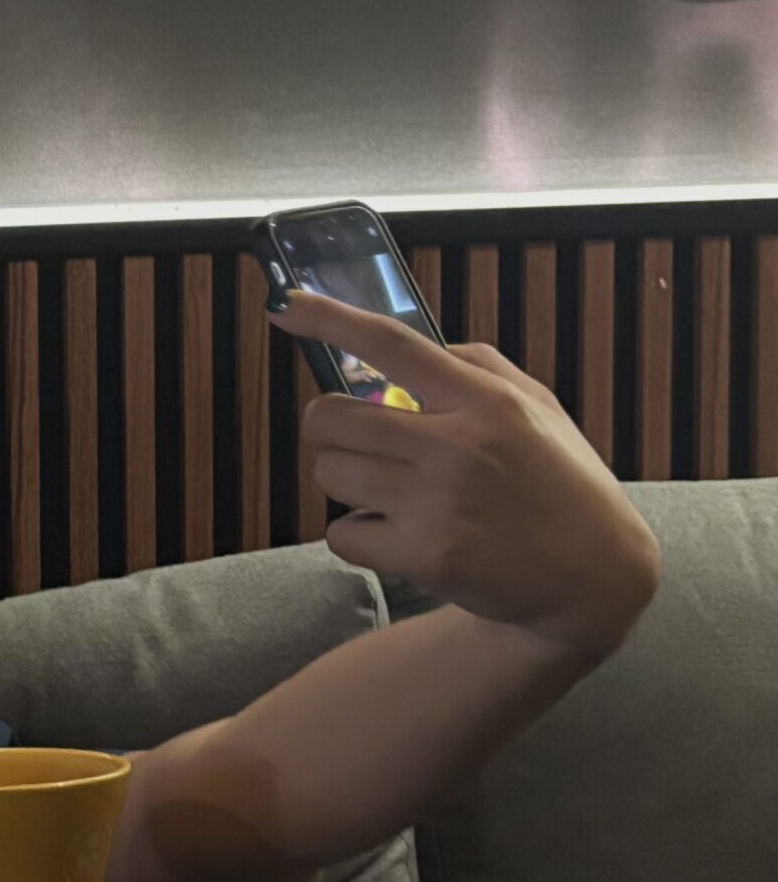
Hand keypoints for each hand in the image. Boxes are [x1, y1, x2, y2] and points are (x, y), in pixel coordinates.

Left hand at [274, 290, 661, 663]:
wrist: (594, 576)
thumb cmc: (561, 485)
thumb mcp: (539, 409)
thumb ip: (479, 368)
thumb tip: (420, 347)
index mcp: (486, 400)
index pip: (393, 346)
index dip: (331, 320)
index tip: (287, 306)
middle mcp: (458, 445)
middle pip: (333, 417)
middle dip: (329, 429)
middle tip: (356, 443)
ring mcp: (438, 502)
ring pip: (330, 474)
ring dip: (345, 483)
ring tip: (390, 494)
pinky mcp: (424, 555)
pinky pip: (341, 535)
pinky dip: (358, 537)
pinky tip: (398, 536)